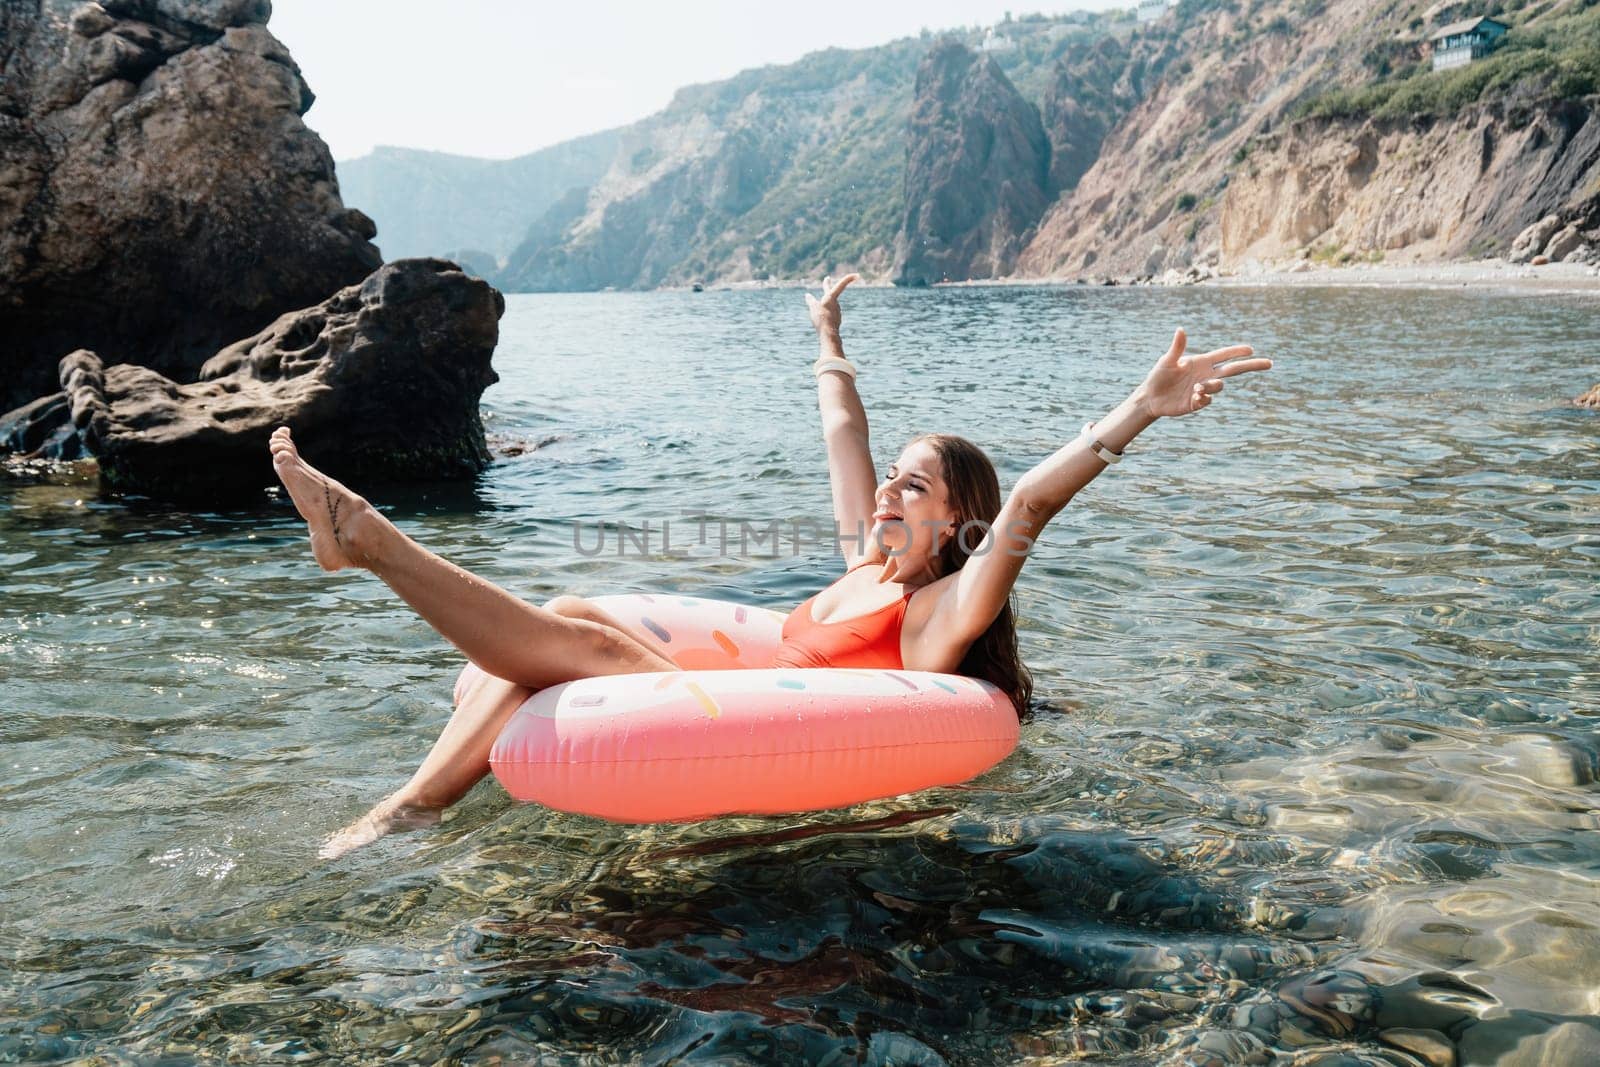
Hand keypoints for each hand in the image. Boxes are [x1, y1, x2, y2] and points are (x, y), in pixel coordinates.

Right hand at [804, 273, 858, 335]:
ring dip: (824, 302)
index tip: (857, 275)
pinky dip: (824, 312)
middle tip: (827, 279)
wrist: (828, 333)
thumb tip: (807, 295)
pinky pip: (828, 313)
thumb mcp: (813, 308)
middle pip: (831, 292)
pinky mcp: (835, 319)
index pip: (841, 284)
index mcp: (831, 297)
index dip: (848, 278)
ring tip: (817, 307)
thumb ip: (811, 301)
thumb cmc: (821, 318)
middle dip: (827, 285)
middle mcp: (835, 303)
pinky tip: (821, 317)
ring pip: (828, 304)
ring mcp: (836, 311)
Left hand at [1135, 328, 1271, 417]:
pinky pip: (1207, 400)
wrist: (1150, 397)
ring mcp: (1203, 389)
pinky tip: (1193, 397)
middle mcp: (1206, 374)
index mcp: (1201, 362)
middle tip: (1270, 363)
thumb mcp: (1167, 361)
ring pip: (1219, 386)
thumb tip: (1181, 329)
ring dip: (1212, 386)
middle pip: (1234, 369)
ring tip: (1197, 388)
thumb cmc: (1158, 376)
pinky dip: (1202, 398)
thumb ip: (1177, 348)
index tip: (1251, 349)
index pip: (1224, 355)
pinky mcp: (1197, 403)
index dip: (1237, 351)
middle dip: (1251, 365)